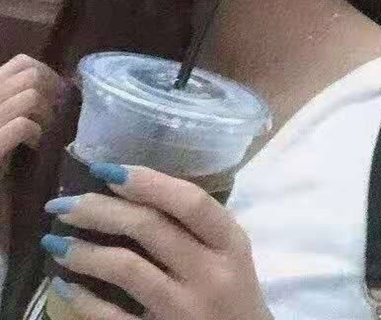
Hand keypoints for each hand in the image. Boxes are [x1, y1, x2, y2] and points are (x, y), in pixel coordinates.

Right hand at [0, 54, 66, 172]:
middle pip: (31, 75)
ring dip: (46, 114)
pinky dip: (36, 133)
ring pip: (31, 95)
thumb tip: (54, 82)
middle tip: (54, 116)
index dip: (46, 74)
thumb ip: (18, 96)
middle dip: (52, 93)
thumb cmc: (1, 152)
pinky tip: (34, 146)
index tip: (55, 96)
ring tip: (44, 132)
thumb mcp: (5, 115)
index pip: (21, 62)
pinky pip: (23, 125)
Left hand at [43, 164, 273, 319]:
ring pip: (127, 268)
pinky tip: (64, 283)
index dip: (146, 181)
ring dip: (83, 251)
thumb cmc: (232, 292)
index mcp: (230, 243)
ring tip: (54, 240)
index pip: (189, 201)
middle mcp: (210, 274)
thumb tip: (128, 185)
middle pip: (149, 228)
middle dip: (98, 209)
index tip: (105, 169)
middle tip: (61, 202)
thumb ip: (194, 223)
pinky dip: (84, 299)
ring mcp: (185, 311)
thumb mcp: (227, 252)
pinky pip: (114, 317)